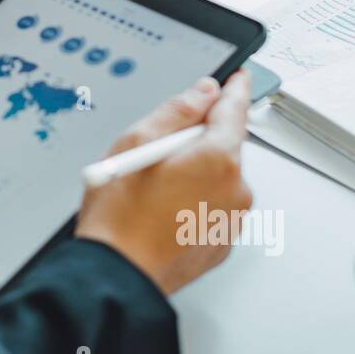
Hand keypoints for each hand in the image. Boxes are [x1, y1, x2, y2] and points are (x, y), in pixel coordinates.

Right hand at [75, 71, 251, 294]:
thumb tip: (202, 93)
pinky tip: (160, 212)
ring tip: (150, 189)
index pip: (234, 109)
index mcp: (217, 159)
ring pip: (216, 179)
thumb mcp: (135, 144)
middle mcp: (234, 190)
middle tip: (155, 150)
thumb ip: (176, 111)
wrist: (116, 277)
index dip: (234, 88)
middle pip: (223, 146)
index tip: (238, 77)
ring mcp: (230, 221)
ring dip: (193, 174)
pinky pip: (212, 209)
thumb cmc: (120, 217)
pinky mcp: (220, 244)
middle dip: (197, 141)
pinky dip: (193, 203)